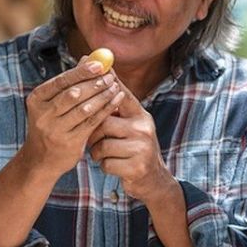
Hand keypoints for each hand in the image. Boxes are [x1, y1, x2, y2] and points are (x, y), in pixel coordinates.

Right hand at [22, 61, 123, 178]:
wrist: (41, 159)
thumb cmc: (51, 123)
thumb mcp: (53, 103)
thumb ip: (70, 82)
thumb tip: (89, 58)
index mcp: (37, 99)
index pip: (61, 81)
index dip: (81, 72)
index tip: (100, 64)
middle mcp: (43, 115)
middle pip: (73, 94)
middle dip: (95, 84)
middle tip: (110, 77)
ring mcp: (55, 130)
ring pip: (84, 109)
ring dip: (103, 96)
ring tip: (115, 87)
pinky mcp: (69, 143)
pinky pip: (92, 122)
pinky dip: (105, 110)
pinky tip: (116, 102)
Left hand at [87, 87, 170, 202]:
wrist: (154, 180)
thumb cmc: (135, 149)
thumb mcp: (132, 126)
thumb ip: (118, 109)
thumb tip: (101, 81)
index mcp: (141, 115)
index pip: (123, 94)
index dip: (110, 81)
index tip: (98, 67)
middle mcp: (144, 128)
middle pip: (104, 122)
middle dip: (94, 134)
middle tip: (93, 140)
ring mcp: (142, 148)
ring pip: (103, 145)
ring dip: (98, 153)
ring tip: (104, 154)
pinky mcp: (136, 167)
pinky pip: (107, 163)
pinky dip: (105, 166)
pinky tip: (113, 166)